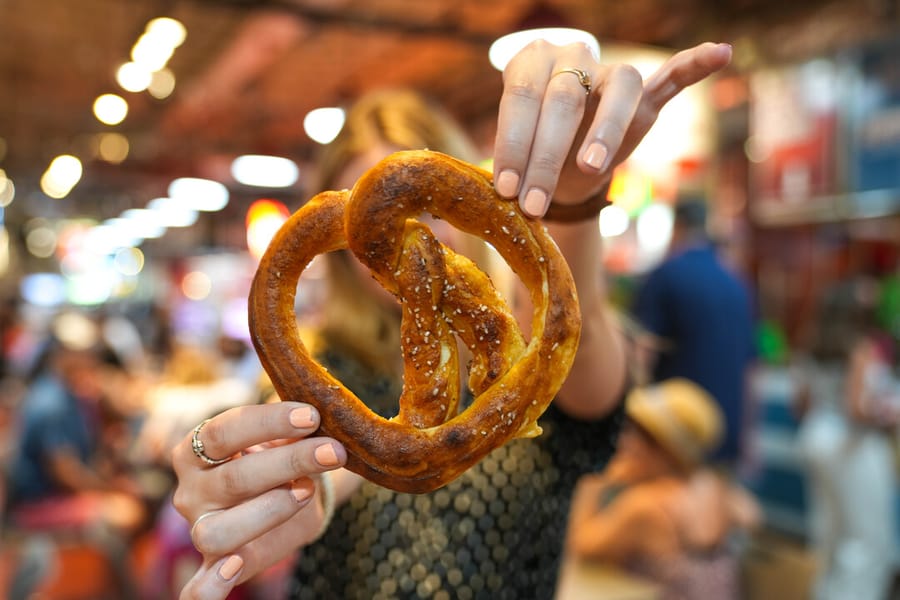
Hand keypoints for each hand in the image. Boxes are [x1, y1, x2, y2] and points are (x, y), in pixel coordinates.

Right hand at [171, 402, 346, 599]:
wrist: (292, 494)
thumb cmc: (282, 457)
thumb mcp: (285, 436)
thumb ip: (292, 428)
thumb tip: (317, 414)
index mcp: (197, 448)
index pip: (225, 430)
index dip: (269, 422)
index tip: (312, 416)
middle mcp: (191, 490)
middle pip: (233, 478)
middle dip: (290, 462)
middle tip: (333, 452)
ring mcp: (200, 530)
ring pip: (218, 532)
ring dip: (267, 511)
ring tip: (305, 493)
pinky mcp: (214, 568)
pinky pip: (198, 589)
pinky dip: (208, 588)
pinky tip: (233, 570)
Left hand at [493, 40, 732, 216]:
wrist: (559, 160)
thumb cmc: (531, 152)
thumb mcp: (514, 155)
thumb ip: (513, 164)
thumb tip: (499, 194)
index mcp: (529, 63)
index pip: (521, 99)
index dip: (513, 144)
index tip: (506, 189)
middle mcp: (571, 57)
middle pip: (563, 100)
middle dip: (545, 157)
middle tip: (532, 202)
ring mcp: (610, 73)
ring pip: (617, 90)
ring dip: (604, 131)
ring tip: (591, 166)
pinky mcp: (643, 93)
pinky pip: (671, 77)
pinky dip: (695, 65)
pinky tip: (719, 53)